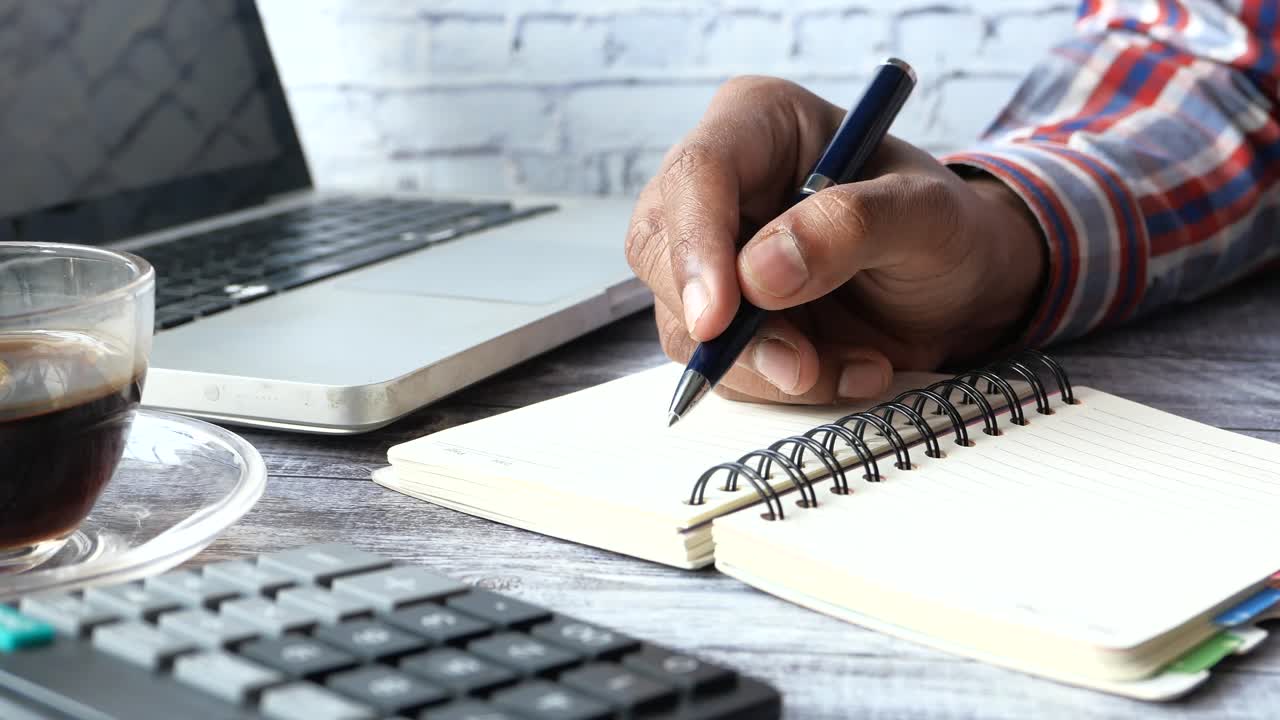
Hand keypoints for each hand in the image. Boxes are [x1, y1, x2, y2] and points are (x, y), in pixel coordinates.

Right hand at [625, 76, 1045, 403]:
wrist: (963, 290)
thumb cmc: (945, 228)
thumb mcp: (926, 213)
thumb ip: (851, 226)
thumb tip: (759, 274)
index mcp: (758, 123)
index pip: (696, 174)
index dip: (697, 246)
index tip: (720, 317)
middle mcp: (721, 186)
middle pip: (662, 251)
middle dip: (723, 324)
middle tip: (798, 364)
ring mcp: (715, 256)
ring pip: (685, 322)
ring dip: (766, 366)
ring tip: (854, 365)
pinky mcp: (724, 317)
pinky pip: (722, 366)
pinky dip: (784, 385)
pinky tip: (848, 370)